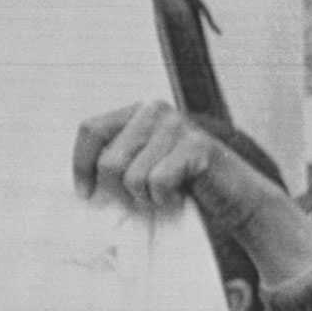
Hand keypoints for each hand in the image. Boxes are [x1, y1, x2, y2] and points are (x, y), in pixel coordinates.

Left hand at [73, 102, 228, 216]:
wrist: (234, 197)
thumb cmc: (183, 186)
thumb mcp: (141, 165)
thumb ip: (115, 160)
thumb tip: (77, 185)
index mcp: (136, 112)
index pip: (91, 129)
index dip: (81, 165)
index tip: (86, 193)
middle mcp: (154, 110)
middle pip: (110, 161)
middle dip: (120, 192)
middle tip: (141, 199)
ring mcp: (177, 125)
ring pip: (133, 177)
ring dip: (146, 198)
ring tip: (164, 195)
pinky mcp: (196, 146)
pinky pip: (158, 183)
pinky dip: (165, 199)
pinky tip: (179, 195)